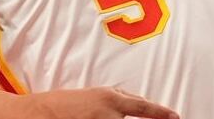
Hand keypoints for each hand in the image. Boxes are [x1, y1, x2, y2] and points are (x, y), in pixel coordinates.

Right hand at [32, 86, 179, 118]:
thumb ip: (115, 100)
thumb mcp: (92, 96)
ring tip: (94, 117)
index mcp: (110, 98)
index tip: (176, 117)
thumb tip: (135, 104)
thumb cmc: (63, 104)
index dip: (161, 112)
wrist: (38, 114)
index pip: (143, 107)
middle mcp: (110, 114)